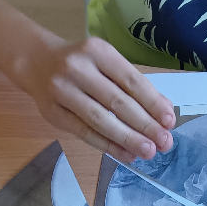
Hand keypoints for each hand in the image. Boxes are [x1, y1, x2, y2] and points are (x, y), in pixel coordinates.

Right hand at [18, 35, 174, 162]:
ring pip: (100, 120)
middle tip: (164, 142)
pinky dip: (108, 145)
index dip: (152, 103)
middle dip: (144, 125)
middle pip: (117, 102)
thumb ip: (133, 85)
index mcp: (98, 51)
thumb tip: (164, 111)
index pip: (131, 81)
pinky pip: (85, 132)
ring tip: (148, 151)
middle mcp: (78, 68)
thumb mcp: (107, 63)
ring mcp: (62, 90)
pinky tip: (126, 154)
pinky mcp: (53, 112)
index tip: (169, 121)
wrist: (37, 62)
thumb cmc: (82, 64)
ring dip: (127, 138)